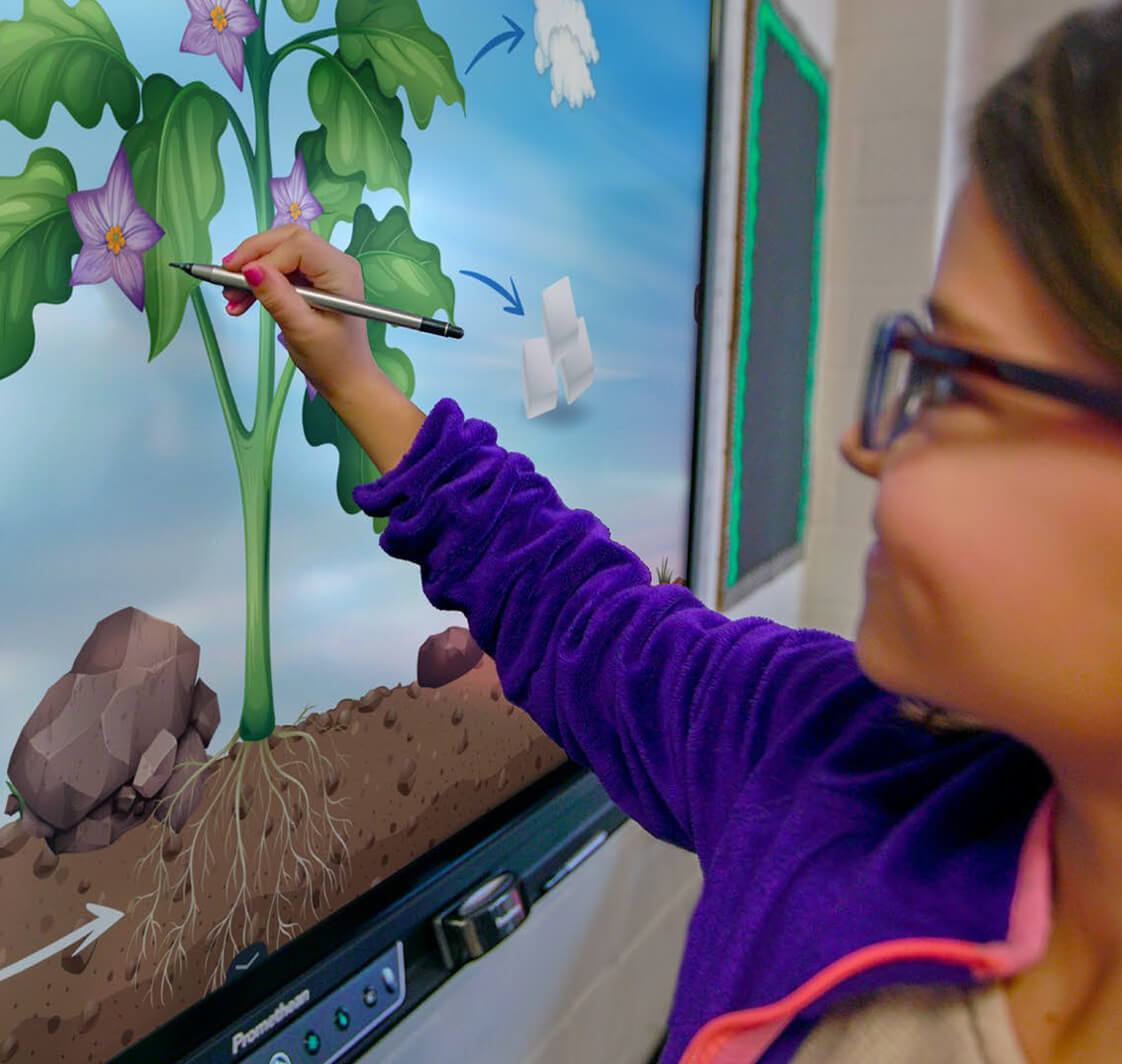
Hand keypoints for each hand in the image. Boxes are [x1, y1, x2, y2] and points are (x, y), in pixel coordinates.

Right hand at [221, 224, 383, 401]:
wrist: (346, 378)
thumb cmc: (332, 359)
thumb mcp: (301, 330)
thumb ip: (277, 297)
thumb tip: (250, 269)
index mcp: (341, 272)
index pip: (297, 245)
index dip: (264, 256)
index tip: (238, 278)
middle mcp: (336, 263)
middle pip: (287, 240)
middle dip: (253, 257)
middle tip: (226, 279)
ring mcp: (324, 270)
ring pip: (279, 252)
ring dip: (252, 271)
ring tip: (231, 298)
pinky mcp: (312, 280)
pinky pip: (280, 269)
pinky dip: (259, 282)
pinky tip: (241, 301)